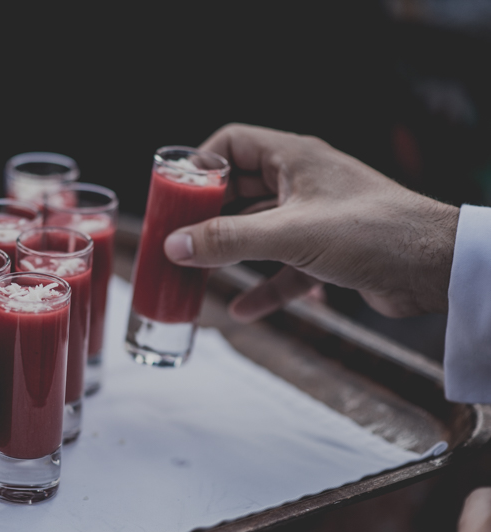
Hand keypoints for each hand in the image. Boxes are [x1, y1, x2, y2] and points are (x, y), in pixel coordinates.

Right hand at [162, 124, 458, 320]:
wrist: (436, 268)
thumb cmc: (372, 232)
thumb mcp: (290, 235)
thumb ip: (228, 240)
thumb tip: (174, 245)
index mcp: (293, 159)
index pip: (232, 143)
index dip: (201, 165)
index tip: (175, 194)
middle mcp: (302, 183)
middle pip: (240, 192)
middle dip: (208, 217)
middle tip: (177, 239)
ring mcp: (314, 217)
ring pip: (259, 233)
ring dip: (231, 254)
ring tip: (197, 274)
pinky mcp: (327, 252)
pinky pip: (284, 266)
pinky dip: (264, 286)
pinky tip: (244, 310)